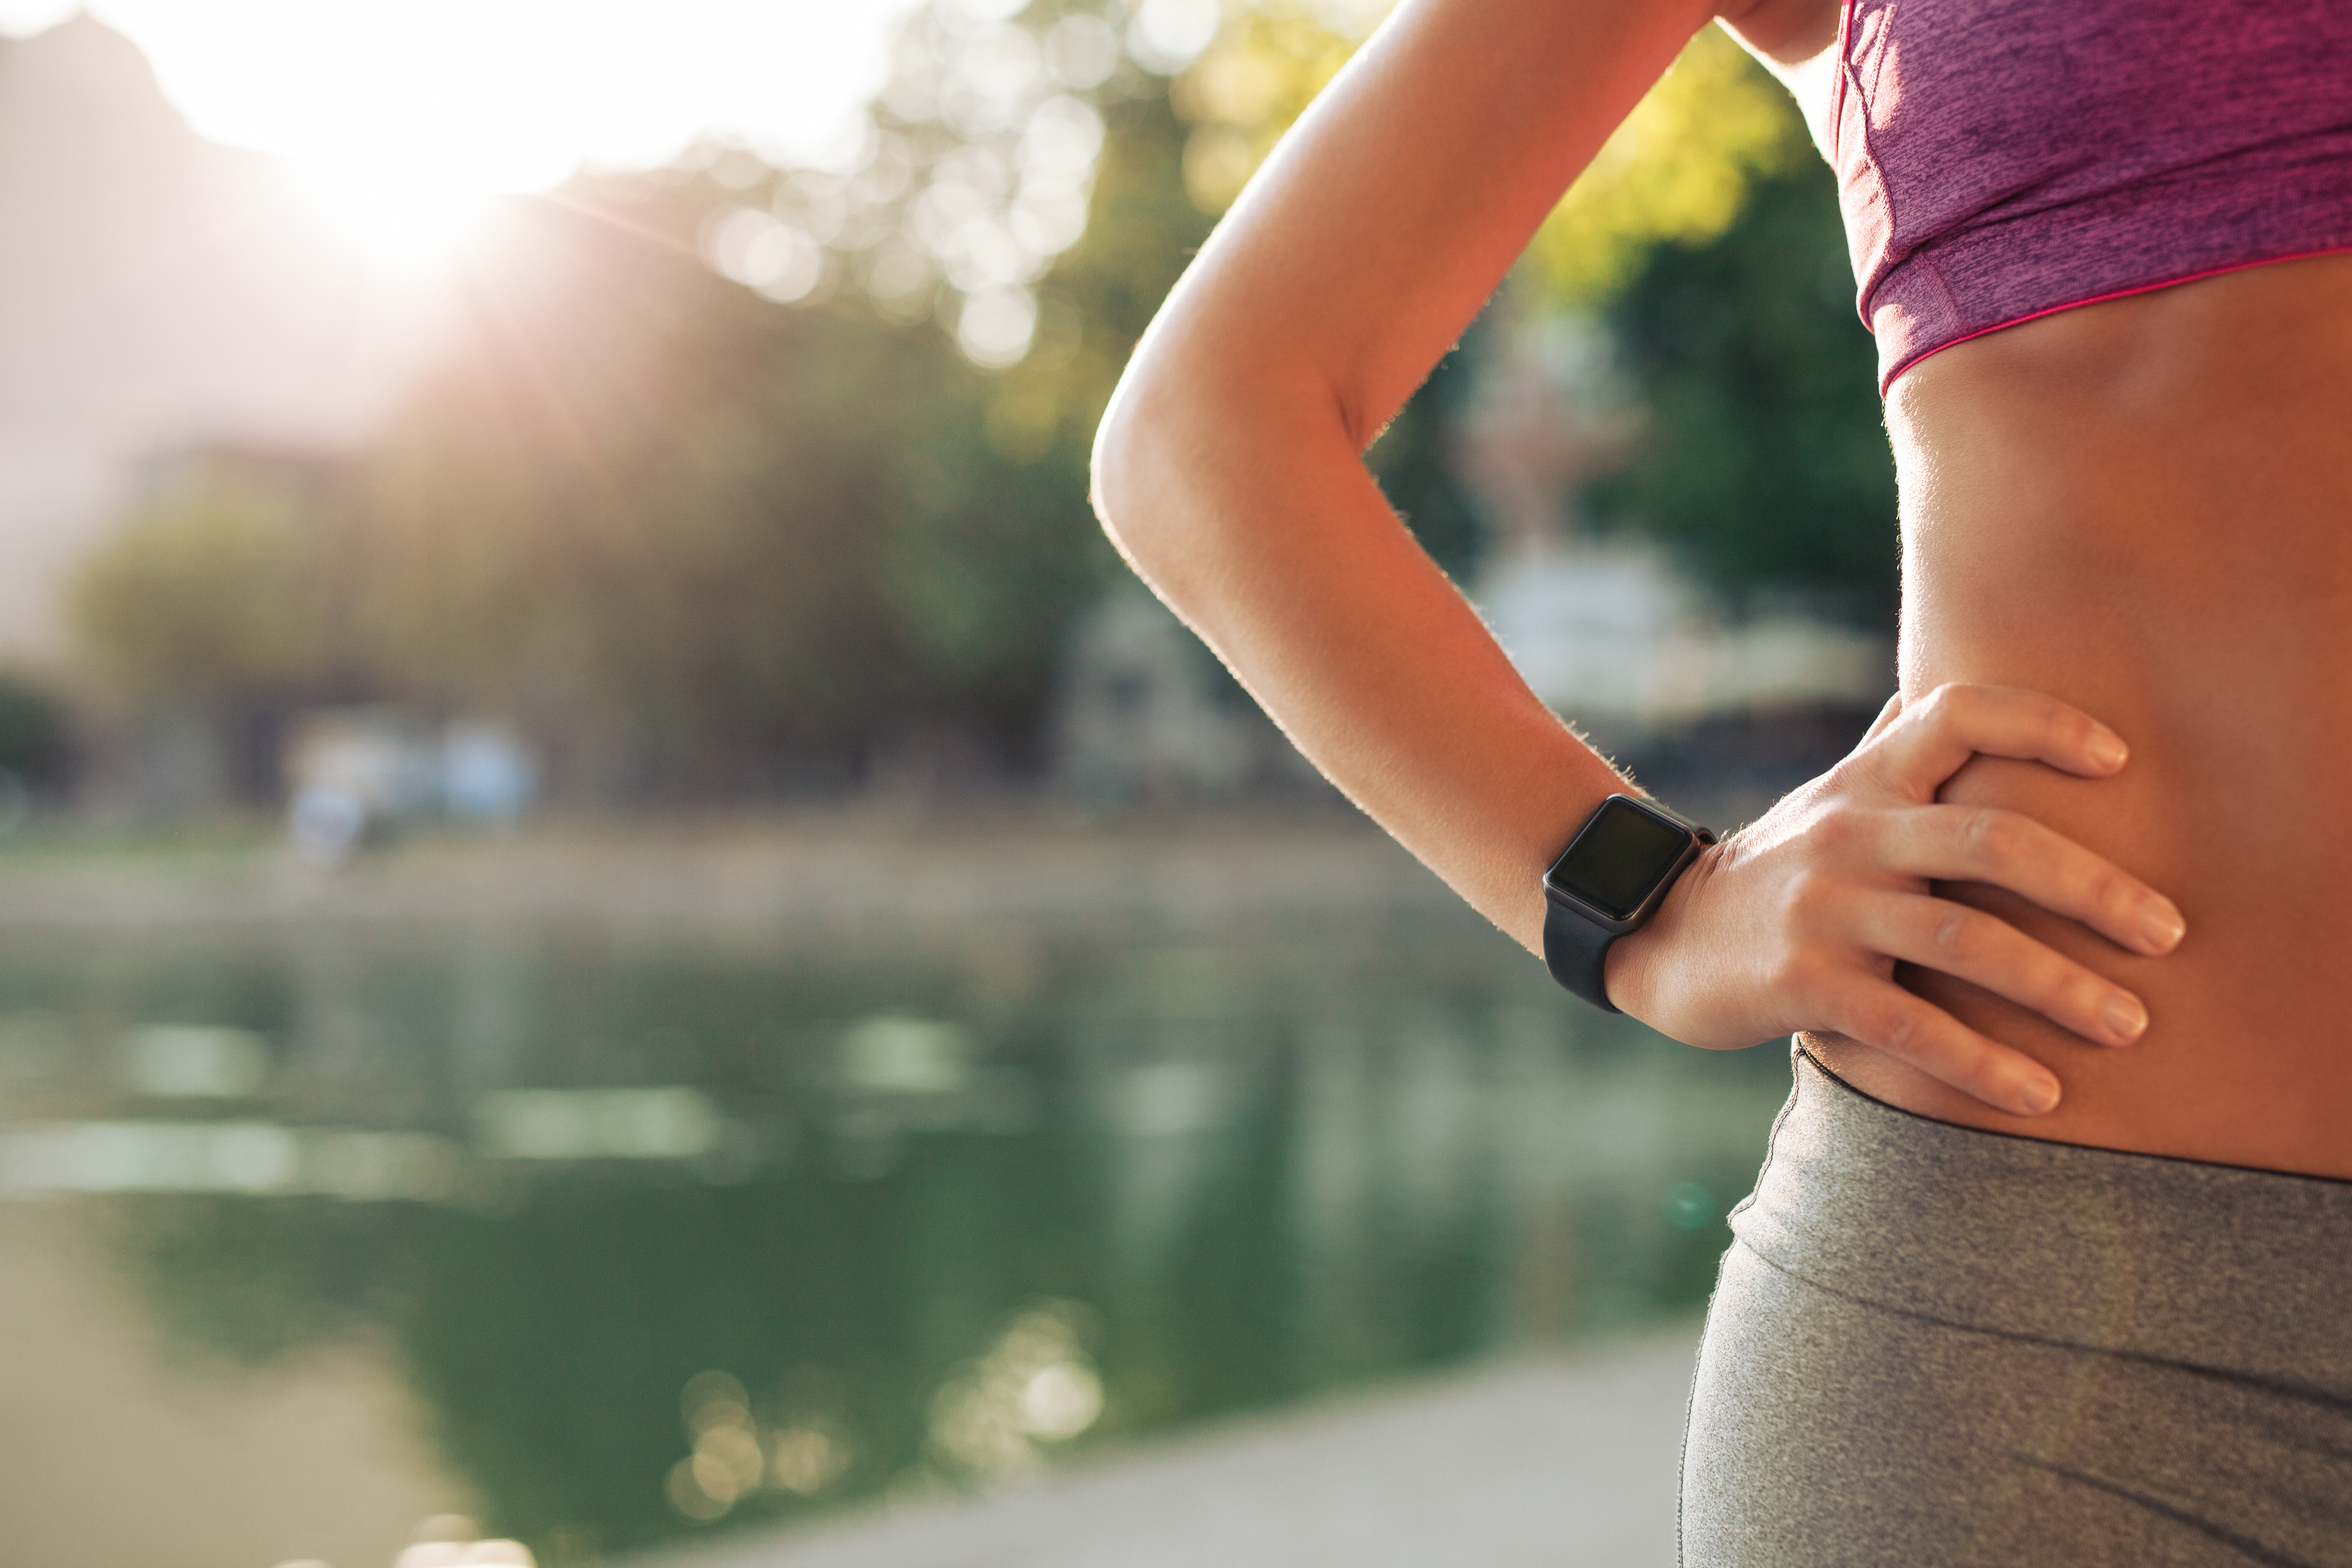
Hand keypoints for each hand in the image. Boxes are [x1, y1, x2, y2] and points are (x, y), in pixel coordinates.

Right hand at [1602, 684, 2186, 1115]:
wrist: (1661, 936)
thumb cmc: (1776, 867)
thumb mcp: (1833, 798)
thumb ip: (1897, 748)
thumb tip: (1954, 689)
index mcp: (1867, 782)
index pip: (1957, 712)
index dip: (2043, 723)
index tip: (2120, 762)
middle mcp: (1849, 832)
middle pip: (1989, 841)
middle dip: (2093, 889)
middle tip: (2169, 933)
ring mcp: (1823, 909)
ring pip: (1961, 943)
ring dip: (2058, 987)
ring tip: (2130, 1025)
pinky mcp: (1801, 983)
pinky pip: (1908, 1027)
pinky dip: (1981, 1064)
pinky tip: (2040, 1094)